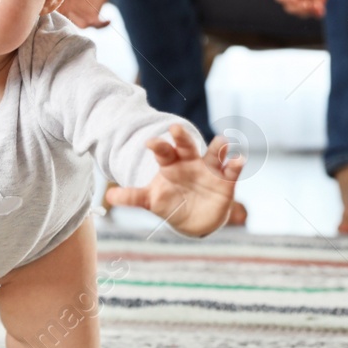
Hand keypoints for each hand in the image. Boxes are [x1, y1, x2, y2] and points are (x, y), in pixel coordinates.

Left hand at [103, 122, 242, 236]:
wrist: (194, 219)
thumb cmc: (170, 203)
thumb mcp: (150, 201)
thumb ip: (132, 197)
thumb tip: (108, 196)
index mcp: (170, 164)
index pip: (163, 151)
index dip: (157, 146)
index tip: (149, 142)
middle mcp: (190, 162)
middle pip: (186, 146)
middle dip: (182, 137)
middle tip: (175, 128)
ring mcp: (209, 170)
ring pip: (213, 154)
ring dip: (217, 147)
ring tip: (221, 141)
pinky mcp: (225, 181)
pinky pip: (232, 170)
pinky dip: (235, 165)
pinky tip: (239, 160)